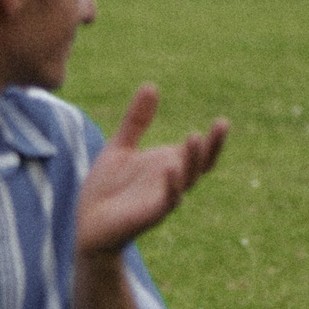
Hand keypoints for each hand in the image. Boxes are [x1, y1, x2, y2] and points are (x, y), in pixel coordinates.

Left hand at [76, 85, 228, 259]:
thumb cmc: (106, 188)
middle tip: (221, 124)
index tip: (223, 121)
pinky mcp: (148, 215)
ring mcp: (161, 199)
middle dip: (212, 146)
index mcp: (167, 165)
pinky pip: (166, 201)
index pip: (198, 152)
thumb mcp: (121, 146)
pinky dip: (171, 185)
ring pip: (186, 180)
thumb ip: (136, 120)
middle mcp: (170, 182)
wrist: (86, 223)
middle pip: (200, 165)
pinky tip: (170, 168)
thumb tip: (151, 85)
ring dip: (192, 160)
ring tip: (195, 137)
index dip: (213, 139)